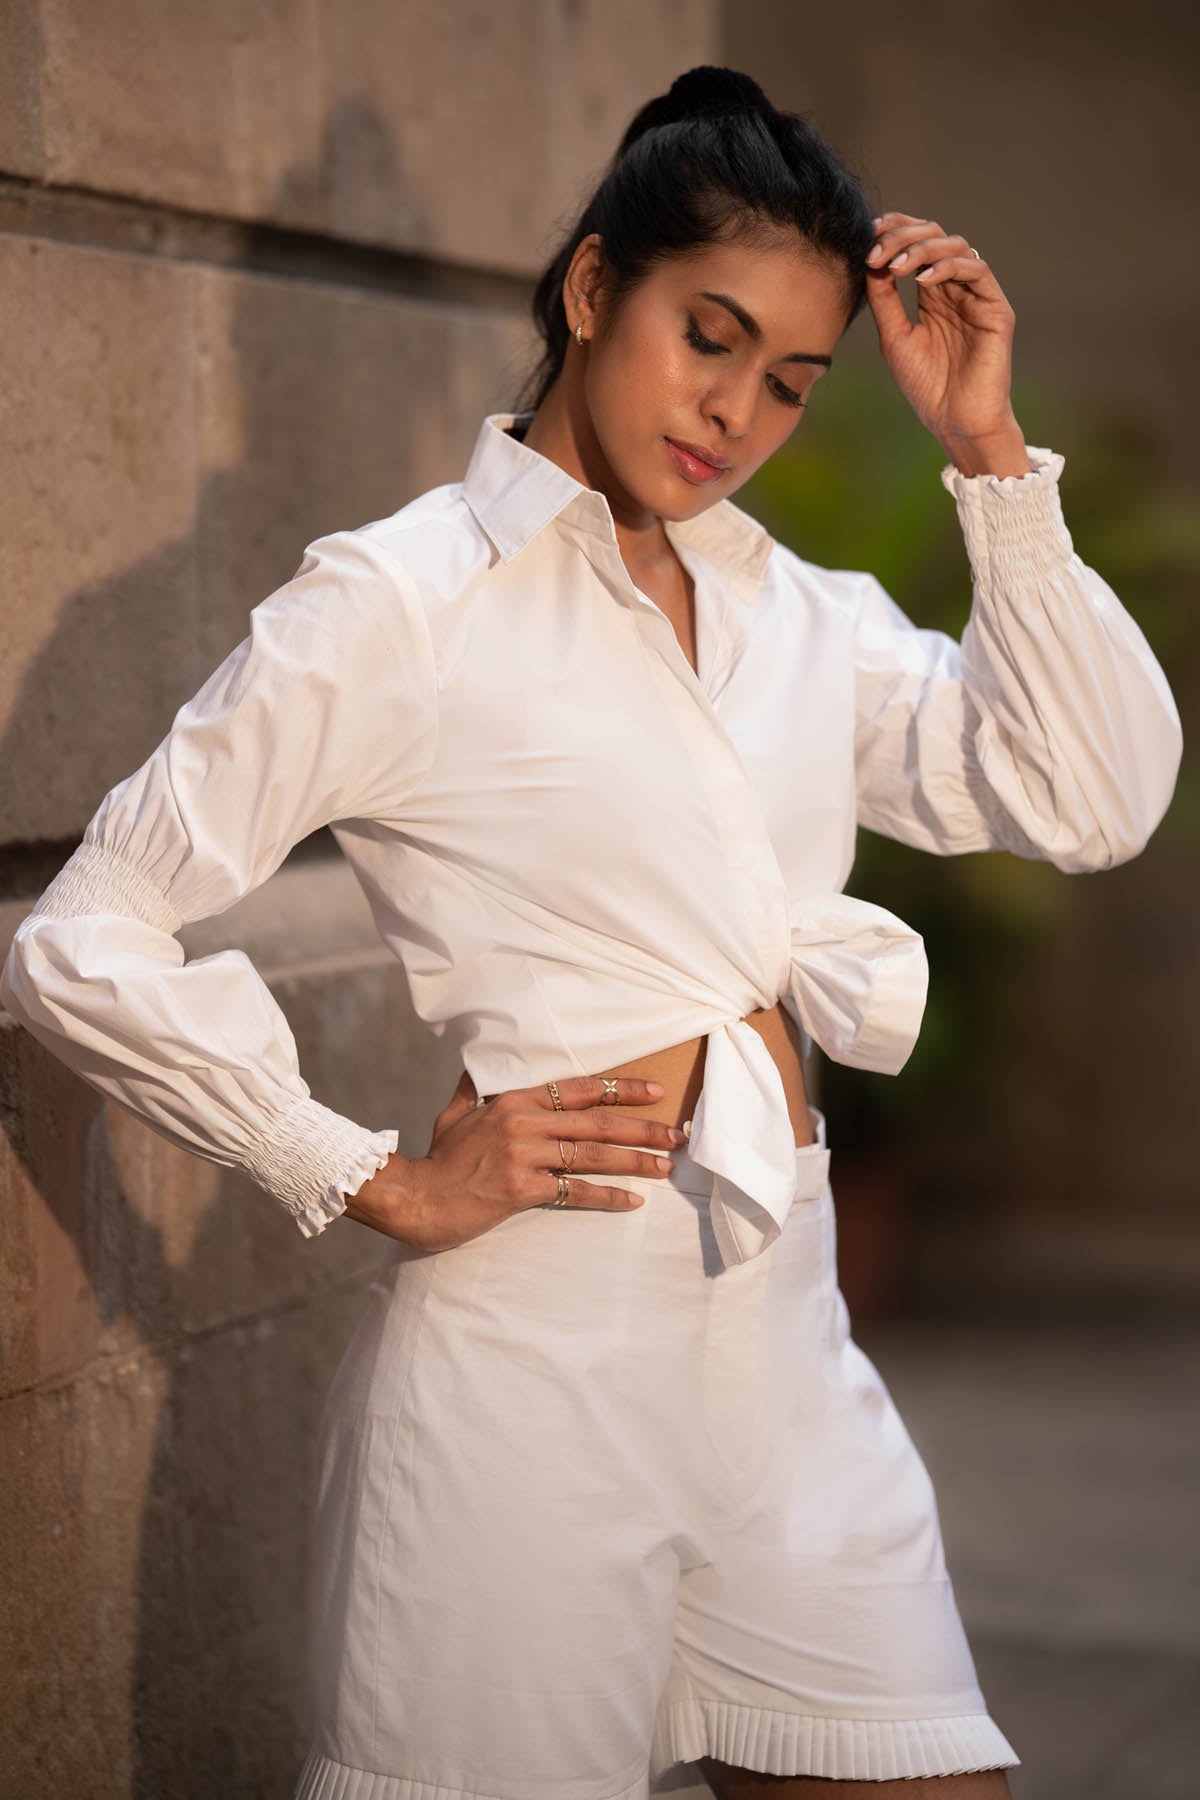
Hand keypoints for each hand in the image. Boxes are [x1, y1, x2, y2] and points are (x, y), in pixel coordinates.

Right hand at [345, 1067, 686, 1251]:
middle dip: (643, 1127)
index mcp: (513, 1101)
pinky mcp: (520, 1189)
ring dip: (635, 1161)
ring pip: (592, 1154)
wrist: (413, 1198)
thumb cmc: (437, 1159)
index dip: (620, 1089)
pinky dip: (606, 1196)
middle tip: (677, 1135)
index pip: (578, 1089)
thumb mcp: (454, 1114)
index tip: (655, 1092)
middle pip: (597, 1121)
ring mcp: (523, 1155)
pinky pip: (573, 1192)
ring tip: (667, 1167)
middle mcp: (523, 1122)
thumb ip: (474, 1090)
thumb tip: (477, 1065)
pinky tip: (632, 1201)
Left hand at [864, 211, 1029, 470]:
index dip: (895, 231)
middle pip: (935, 236)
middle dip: (904, 235)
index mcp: (933, 295)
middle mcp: (956, 289)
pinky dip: (947, 268)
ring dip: (923, 248)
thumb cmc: (926, 387)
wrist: (956, 422)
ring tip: (896, 267)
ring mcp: (977, 296)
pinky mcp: (996, 308)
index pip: (917, 245)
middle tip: (877, 249)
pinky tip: (921, 282)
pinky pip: (976, 270)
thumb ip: (884, 300)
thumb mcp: (894, 338)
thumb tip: (870, 261)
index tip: (869, 234)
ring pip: (956, 246)